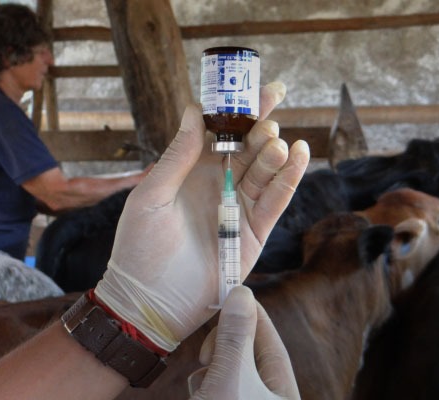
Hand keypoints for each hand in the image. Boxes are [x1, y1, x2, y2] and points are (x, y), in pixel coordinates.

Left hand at [94, 82, 309, 350]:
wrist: (151, 299)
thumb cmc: (140, 246)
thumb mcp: (151, 195)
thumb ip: (177, 156)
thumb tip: (195, 111)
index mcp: (193, 172)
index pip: (222, 134)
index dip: (241, 112)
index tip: (259, 89)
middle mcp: (219, 184)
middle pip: (250, 148)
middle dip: (261, 130)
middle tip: (267, 122)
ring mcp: (239, 207)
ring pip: (266, 171)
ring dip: (275, 153)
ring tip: (276, 143)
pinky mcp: (255, 232)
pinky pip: (276, 201)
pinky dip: (289, 179)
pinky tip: (297, 156)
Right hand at [188, 286, 299, 399]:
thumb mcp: (230, 377)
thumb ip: (235, 337)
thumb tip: (242, 293)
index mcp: (284, 397)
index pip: (274, 348)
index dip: (255, 318)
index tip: (235, 297)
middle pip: (248, 358)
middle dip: (225, 348)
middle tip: (207, 352)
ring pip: (227, 372)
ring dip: (211, 368)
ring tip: (201, 381)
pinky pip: (213, 387)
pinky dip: (201, 384)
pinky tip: (195, 392)